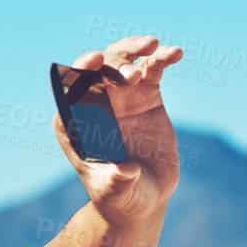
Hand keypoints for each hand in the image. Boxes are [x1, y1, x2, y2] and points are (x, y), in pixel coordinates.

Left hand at [55, 35, 184, 226]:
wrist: (144, 198)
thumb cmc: (121, 197)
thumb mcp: (117, 191)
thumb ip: (117, 180)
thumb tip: (124, 170)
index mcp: (73, 124)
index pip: (70, 91)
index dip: (79, 72)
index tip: (93, 61)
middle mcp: (94, 105)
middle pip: (98, 70)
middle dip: (113, 61)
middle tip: (133, 73)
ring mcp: (121, 97)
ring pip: (123, 62)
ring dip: (135, 50)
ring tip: (155, 48)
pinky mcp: (146, 96)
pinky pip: (152, 70)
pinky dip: (162, 58)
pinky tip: (176, 54)